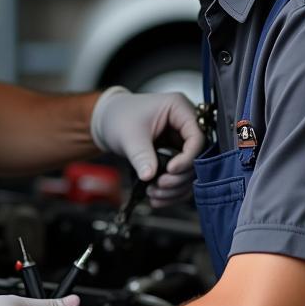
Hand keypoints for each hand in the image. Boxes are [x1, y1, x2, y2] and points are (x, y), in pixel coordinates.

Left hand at [90, 86, 204, 204]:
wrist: (107, 121)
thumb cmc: (118, 116)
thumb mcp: (129, 135)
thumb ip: (141, 156)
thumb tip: (149, 176)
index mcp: (179, 108)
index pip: (197, 137)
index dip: (187, 157)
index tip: (170, 170)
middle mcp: (185, 125)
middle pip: (196, 158)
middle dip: (178, 177)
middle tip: (160, 184)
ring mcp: (181, 142)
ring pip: (190, 172)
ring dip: (174, 187)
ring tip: (154, 192)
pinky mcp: (175, 157)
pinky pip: (180, 178)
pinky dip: (170, 191)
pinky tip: (157, 196)